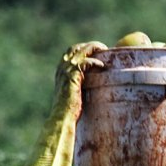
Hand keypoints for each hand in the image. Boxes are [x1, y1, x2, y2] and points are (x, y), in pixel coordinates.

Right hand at [26, 41, 107, 165]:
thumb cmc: (68, 113)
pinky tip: (102, 67)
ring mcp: (66, 72)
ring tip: (105, 51)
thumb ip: (80, 90)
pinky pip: (85, 63)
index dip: (82, 49)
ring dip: (93, 49)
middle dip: (89, 45)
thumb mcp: (74, 97)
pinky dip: (94, 62)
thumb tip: (93, 92)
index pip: (70, 53)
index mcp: (60, 72)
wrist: (61, 119)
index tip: (95, 50)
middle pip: (75, 48)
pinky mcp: (72, 78)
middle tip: (103, 48)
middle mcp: (61, 69)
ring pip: (80, 51)